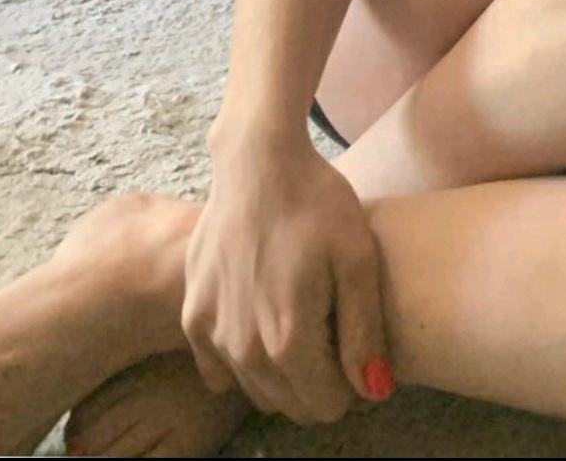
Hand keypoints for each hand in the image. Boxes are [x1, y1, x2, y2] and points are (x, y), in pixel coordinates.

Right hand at [181, 134, 391, 423]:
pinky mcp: (192, 315)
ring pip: (257, 390)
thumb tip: (373, 391)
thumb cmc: (315, 202)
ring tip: (297, 316)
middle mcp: (243, 348)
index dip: (348, 380)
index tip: (350, 339)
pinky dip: (242, 360)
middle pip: (291, 403)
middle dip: (316, 380)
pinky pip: (219, 371)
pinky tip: (260, 319)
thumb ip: (365, 332)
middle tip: (328, 325)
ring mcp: (211, 332)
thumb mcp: (358, 257)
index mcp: (288, 339)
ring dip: (280, 372)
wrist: (257, 160)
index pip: (326, 405)